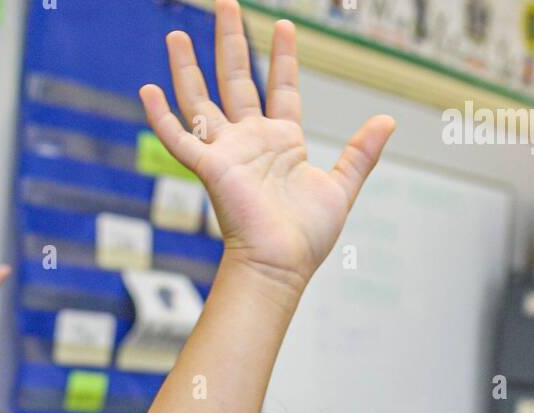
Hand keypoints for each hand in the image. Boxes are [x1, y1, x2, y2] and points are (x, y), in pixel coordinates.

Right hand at [138, 0, 394, 293]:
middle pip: (236, 80)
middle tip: (226, 3)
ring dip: (188, 68)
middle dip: (231, 41)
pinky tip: (146, 88)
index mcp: (282, 143)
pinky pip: (179, 139)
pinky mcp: (210, 168)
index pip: (281, 88)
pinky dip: (161, 117)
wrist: (282, 265)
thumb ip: (361, 153)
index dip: (283, 57)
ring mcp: (227, 153)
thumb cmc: (307, 237)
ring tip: (177, 34)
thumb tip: (387, 120)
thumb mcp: (341, 188)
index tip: (285, 26)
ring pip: (202, 100)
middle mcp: (251, 142)